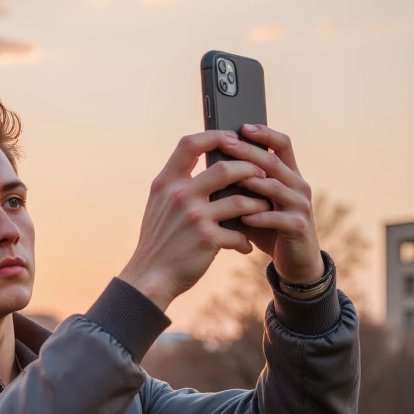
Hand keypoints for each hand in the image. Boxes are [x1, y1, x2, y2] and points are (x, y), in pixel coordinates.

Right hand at [119, 131, 270, 309]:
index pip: (190, 143)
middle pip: (225, 168)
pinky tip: (246, 245)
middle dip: (250, 169)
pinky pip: (237, 233)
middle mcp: (179, 195)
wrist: (149, 278)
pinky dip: (244, 240)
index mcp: (166, 183)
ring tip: (264, 207)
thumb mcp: (158, 206)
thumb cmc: (158, 242)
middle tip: (262, 174)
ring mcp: (193, 217)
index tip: (232, 138)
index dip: (214, 136)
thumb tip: (202, 163)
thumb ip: (176, 185)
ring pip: (239, 200)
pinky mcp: (206, 240)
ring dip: (257, 203)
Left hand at [220, 125, 324, 285]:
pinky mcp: (298, 226)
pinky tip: (242, 217)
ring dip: (252, 182)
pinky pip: (277, 218)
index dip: (264, 133)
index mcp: (289, 175)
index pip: (281, 144)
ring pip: (275, 186)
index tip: (241, 126)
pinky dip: (259, 217)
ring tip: (229, 179)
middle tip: (226, 144)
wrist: (295, 262)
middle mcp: (298, 185)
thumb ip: (239, 188)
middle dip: (248, 152)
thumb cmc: (269, 230)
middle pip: (273, 161)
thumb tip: (207, 172)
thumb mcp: (255, 205)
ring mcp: (300, 205)